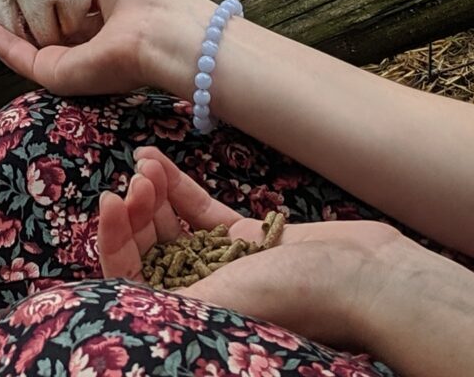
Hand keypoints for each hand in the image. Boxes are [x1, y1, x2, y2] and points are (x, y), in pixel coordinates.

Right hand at [0, 0, 212, 97]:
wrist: (164, 34)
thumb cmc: (151, 1)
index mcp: (104, 23)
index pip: (62, 14)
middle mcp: (84, 48)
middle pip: (35, 31)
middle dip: (4, 13)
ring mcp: (67, 65)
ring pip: (19, 44)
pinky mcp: (54, 75)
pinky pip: (15, 53)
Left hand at [94, 146, 391, 351]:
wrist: (364, 276)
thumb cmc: (292, 297)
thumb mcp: (214, 301)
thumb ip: (160, 299)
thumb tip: (109, 297)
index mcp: (188, 315)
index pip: (129, 278)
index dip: (112, 239)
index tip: (109, 201)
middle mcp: (202, 292)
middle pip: (147, 249)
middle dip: (134, 211)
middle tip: (133, 183)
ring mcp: (223, 263)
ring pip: (171, 225)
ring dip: (152, 193)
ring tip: (145, 164)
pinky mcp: (247, 237)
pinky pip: (201, 210)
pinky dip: (177, 185)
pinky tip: (157, 158)